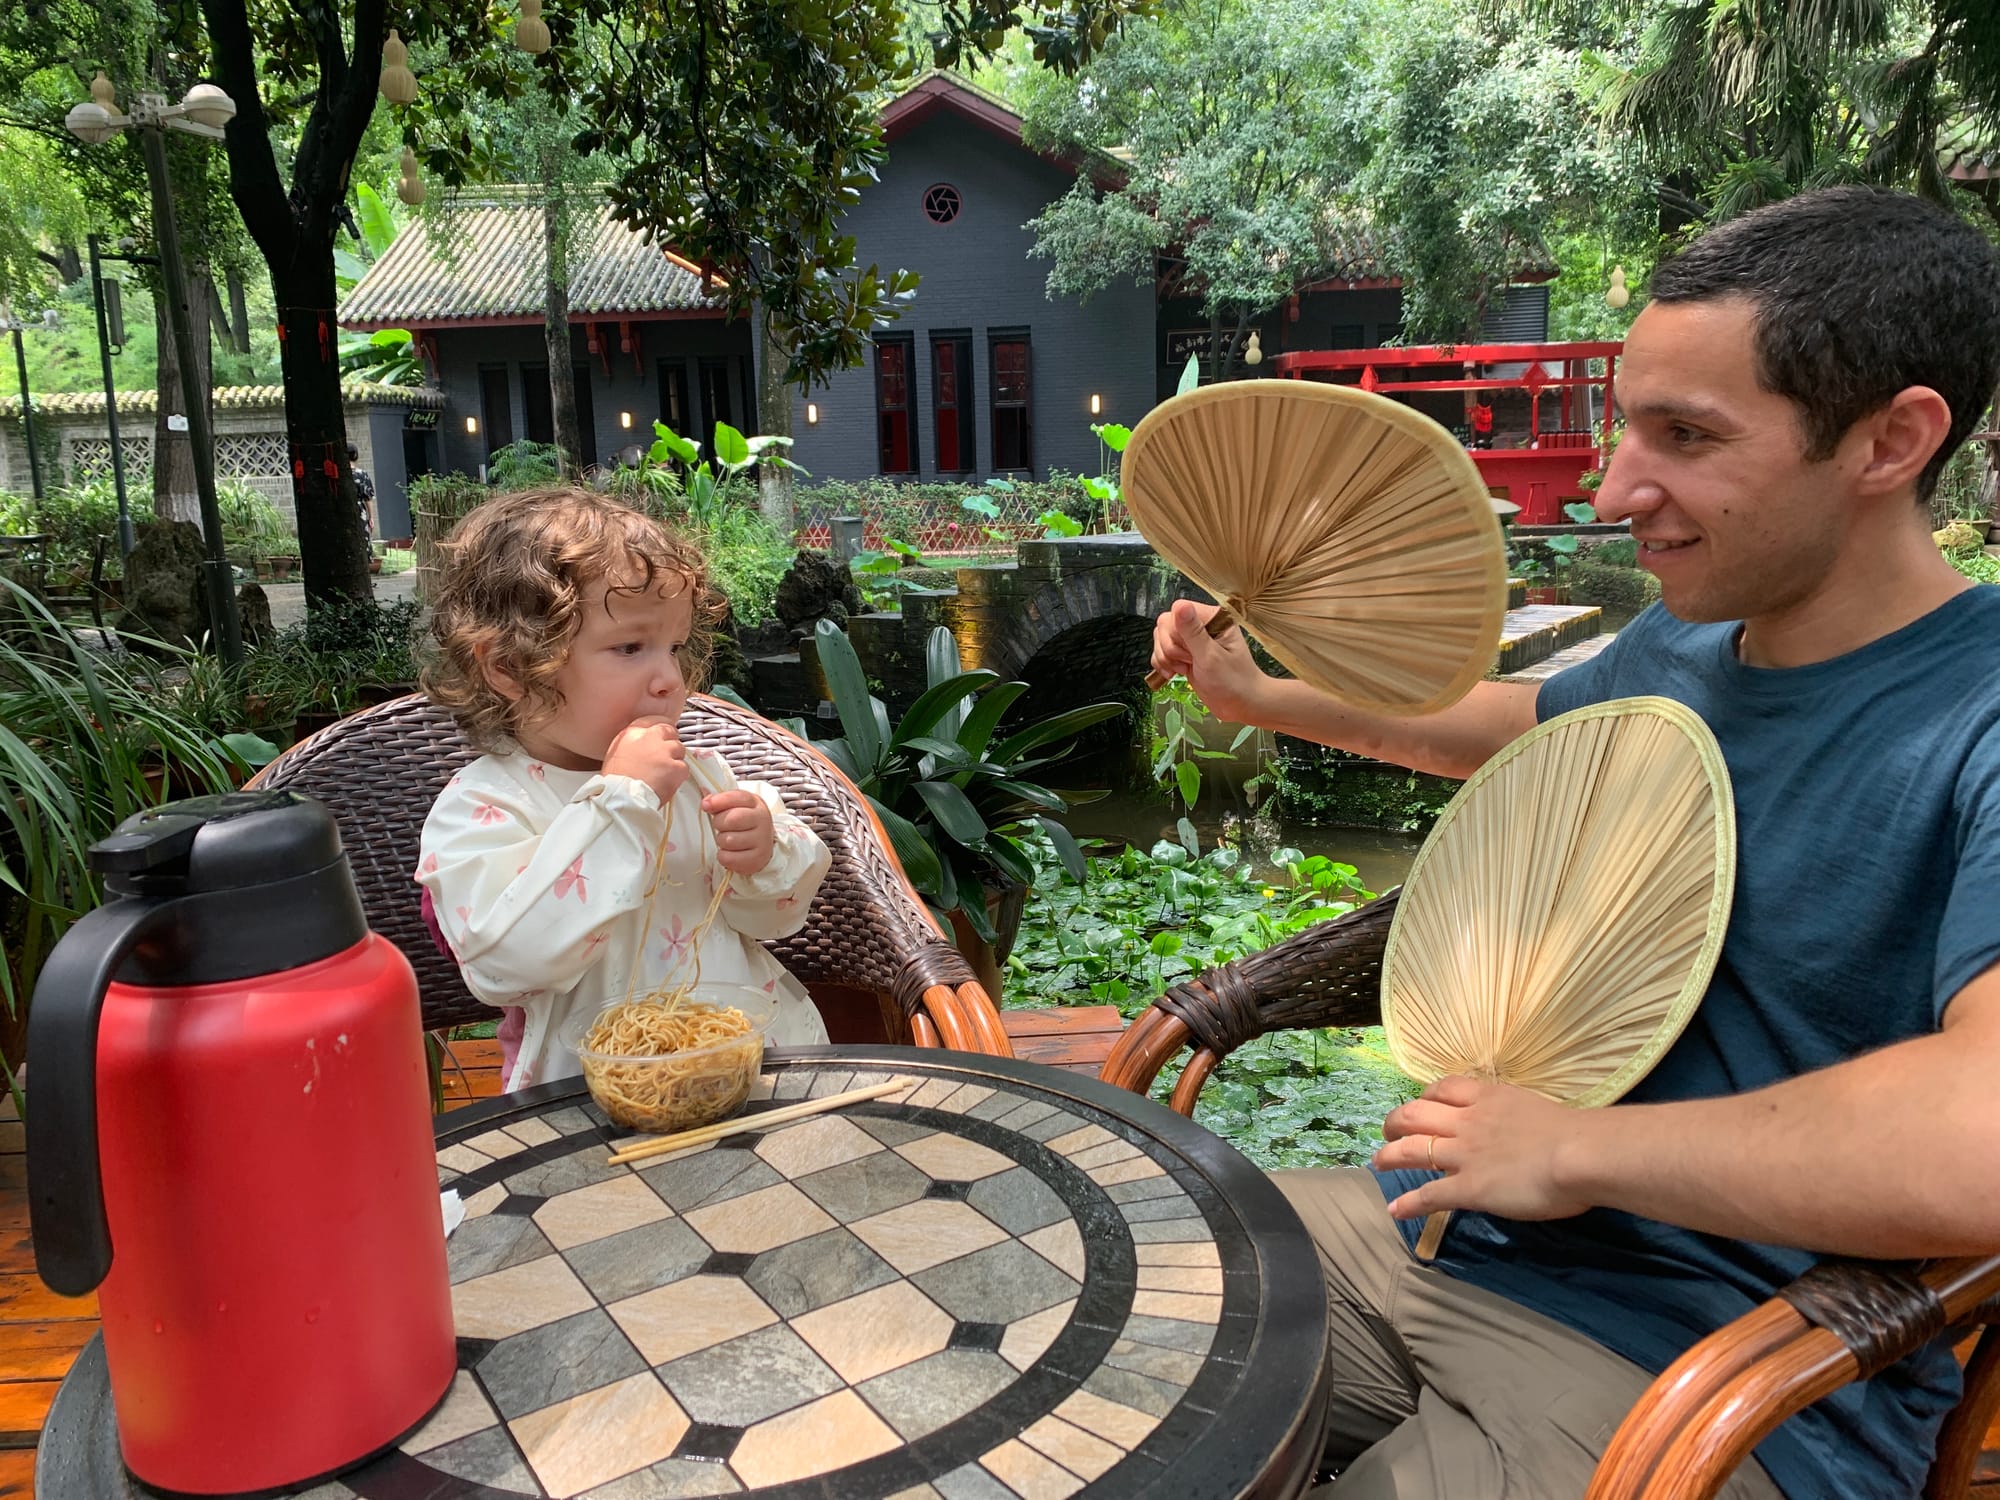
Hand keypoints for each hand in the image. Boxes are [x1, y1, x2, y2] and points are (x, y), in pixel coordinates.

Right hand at [602, 716, 689, 804]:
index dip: (660, 730)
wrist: (621, 798)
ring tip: (662, 774)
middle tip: (663, 759)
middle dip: (669, 744)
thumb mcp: (617, 752)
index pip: (653, 721)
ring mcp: (665, 751)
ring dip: (674, 760)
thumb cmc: (615, 781)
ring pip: (679, 749)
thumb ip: (633, 742)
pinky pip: (683, 768)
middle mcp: (650, 737)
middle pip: (670, 732)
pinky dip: (678, 776)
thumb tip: (644, 743)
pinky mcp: (676, 766)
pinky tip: (666, 782)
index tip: (662, 736)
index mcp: (633, 732)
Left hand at [702, 789, 776, 875]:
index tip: (706, 805)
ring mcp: (762, 840)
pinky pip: (728, 858)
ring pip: (728, 840)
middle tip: (721, 827)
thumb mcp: (735, 807)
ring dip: (722, 841)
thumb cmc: (744, 824)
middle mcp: (762, 820)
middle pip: (731, 819)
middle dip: (719, 823)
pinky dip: (724, 856)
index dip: (719, 801)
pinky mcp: (757, 859)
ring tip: (728, 840)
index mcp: (755, 803)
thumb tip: (706, 801)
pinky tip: (730, 852)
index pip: (737, 798)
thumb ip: (719, 802)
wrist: (761, 845)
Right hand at [1150, 600, 1268, 724]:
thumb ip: (1193, 631)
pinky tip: (1175, 673)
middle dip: (1170, 647)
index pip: (1178, 610)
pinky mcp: (1185, 654)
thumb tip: (1180, 605)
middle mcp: (1201, 625)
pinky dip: (1163, 663)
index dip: (1176, 632)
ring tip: (1184, 668)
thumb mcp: (1210, 657)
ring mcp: (1192, 640)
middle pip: (1166, 624)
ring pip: (1161, 638)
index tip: (1189, 651)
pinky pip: (1161, 651)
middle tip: (1188, 662)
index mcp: (1212, 618)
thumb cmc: (1233, 682)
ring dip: (1166, 657)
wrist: (1240, 704)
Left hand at [1372, 1076, 1596, 1224]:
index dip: (1426, 1096)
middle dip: (1396, 1122)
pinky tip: (1395, 1210)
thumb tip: (1520, 1132)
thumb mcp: (1537, 1111)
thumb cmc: (1575, 1133)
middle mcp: (1468, 1122)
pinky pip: (1430, 1195)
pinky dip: (1408, 1203)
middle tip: (1389, 1133)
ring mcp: (1464, 1155)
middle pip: (1416, 1114)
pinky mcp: (1469, 1187)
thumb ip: (1518, 1120)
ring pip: (1412, 1149)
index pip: (1444, 1088)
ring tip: (1378, 1163)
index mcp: (1489, 1098)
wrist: (1580, 1154)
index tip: (1421, 1104)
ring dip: (1390, 1156)